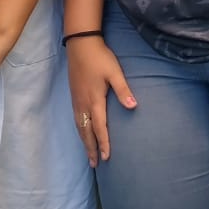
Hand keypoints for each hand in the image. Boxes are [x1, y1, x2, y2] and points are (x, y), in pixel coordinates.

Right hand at [65, 37, 135, 166]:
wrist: (80, 45)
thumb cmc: (100, 58)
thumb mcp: (115, 73)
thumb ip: (123, 90)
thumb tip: (133, 106)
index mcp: (95, 100)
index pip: (100, 128)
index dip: (104, 143)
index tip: (107, 158)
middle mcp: (83, 104)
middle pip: (87, 132)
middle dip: (91, 148)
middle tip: (95, 164)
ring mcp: (77, 100)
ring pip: (80, 127)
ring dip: (84, 141)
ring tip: (88, 153)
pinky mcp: (74, 95)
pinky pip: (76, 119)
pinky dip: (80, 130)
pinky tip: (82, 132)